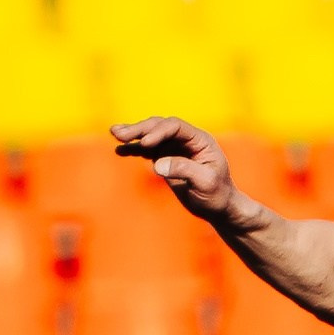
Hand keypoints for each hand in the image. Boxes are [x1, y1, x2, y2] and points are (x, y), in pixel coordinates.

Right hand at [111, 116, 235, 221]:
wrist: (218, 207)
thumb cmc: (217, 195)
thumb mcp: (206, 183)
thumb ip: (185, 170)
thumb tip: (157, 164)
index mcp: (200, 141)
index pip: (176, 127)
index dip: (159, 132)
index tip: (145, 143)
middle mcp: (186, 140)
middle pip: (160, 127)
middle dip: (140, 129)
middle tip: (119, 134)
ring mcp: (175, 148)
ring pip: (150, 135)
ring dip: (133, 134)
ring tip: (114, 134)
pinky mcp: (165, 158)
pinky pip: (147, 150)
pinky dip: (133, 149)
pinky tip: (120, 150)